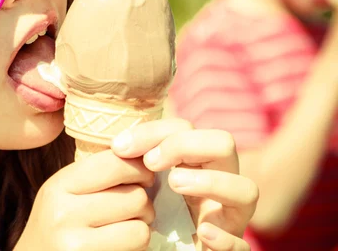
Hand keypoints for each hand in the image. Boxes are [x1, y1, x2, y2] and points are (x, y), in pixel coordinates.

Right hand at [16, 149, 155, 250]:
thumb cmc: (55, 226)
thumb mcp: (64, 192)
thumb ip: (96, 174)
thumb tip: (145, 157)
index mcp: (59, 185)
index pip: (114, 164)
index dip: (139, 168)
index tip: (144, 177)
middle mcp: (63, 213)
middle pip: (135, 197)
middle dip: (144, 204)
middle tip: (136, 210)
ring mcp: (75, 244)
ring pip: (140, 229)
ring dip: (141, 230)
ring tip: (127, 229)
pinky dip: (136, 249)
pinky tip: (119, 246)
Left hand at [111, 118, 258, 250]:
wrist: (159, 248)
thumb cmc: (148, 214)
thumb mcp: (141, 182)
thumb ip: (136, 161)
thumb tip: (119, 144)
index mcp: (195, 162)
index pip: (186, 128)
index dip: (154, 131)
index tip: (120, 147)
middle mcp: (218, 184)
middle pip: (224, 143)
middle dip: (185, 145)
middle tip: (150, 163)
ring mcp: (228, 218)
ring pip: (246, 189)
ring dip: (212, 182)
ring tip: (175, 183)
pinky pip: (241, 245)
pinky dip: (225, 237)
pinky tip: (204, 232)